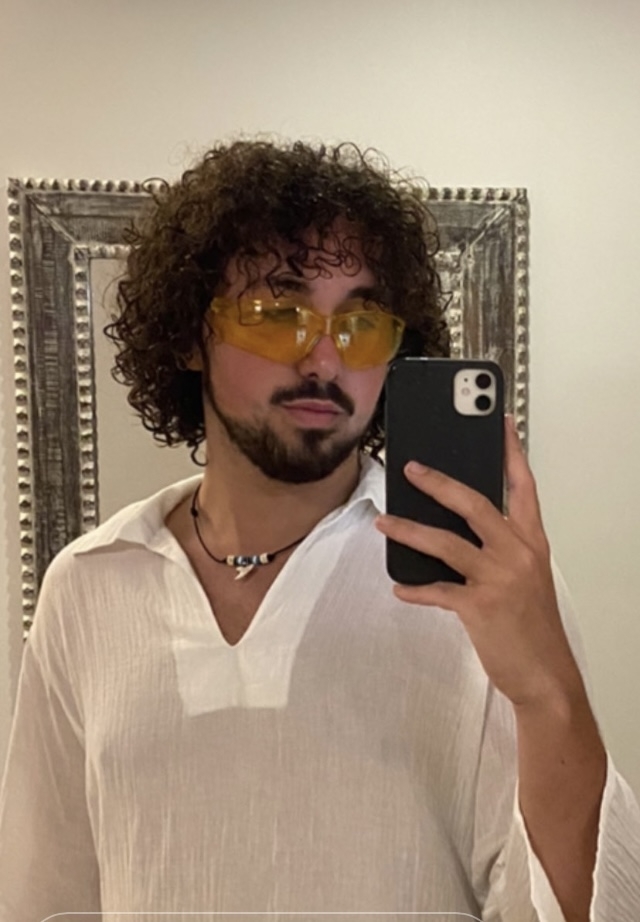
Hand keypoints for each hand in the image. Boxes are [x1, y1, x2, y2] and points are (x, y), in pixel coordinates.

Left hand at [375, 416, 584, 709]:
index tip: (498, 423)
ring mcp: (499, 578)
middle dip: (439, 482)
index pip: (523, 487)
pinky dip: (414, 587)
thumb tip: (451, 529)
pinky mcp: (479, 606)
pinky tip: (399, 586)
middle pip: (474, 503)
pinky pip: (436, 589)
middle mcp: (518, 553)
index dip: (510, 452)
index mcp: (531, 542)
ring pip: (445, 542)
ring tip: (384, 522)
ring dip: (409, 530)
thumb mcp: (526, 577)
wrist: (546, 676)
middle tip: (411, 468)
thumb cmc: (533, 625)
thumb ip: (499, 549)